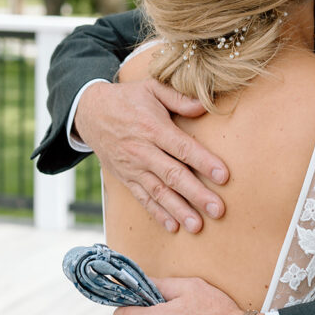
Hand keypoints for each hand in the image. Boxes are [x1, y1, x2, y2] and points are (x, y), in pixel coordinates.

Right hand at [75, 79, 227, 232]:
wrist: (90, 112)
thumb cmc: (128, 99)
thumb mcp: (152, 88)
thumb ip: (178, 97)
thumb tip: (203, 106)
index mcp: (153, 128)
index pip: (182, 148)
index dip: (204, 162)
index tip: (224, 176)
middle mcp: (143, 151)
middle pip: (173, 175)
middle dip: (196, 194)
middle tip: (217, 209)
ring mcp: (133, 168)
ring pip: (158, 192)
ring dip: (179, 210)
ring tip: (197, 225)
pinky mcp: (126, 179)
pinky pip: (143, 199)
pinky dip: (158, 214)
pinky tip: (173, 226)